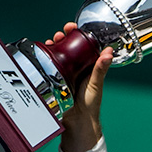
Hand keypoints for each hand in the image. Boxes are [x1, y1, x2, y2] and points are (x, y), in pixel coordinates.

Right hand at [48, 22, 114, 151]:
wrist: (76, 123)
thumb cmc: (90, 106)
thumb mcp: (95, 85)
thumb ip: (100, 69)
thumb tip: (109, 53)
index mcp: (88, 67)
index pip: (83, 45)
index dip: (78, 35)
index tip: (73, 28)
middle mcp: (76, 68)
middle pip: (68, 47)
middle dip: (63, 38)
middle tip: (60, 34)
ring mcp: (64, 74)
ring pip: (58, 55)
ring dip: (53, 46)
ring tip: (51, 41)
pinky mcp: (54, 80)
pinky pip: (49, 66)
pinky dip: (45, 58)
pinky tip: (42, 53)